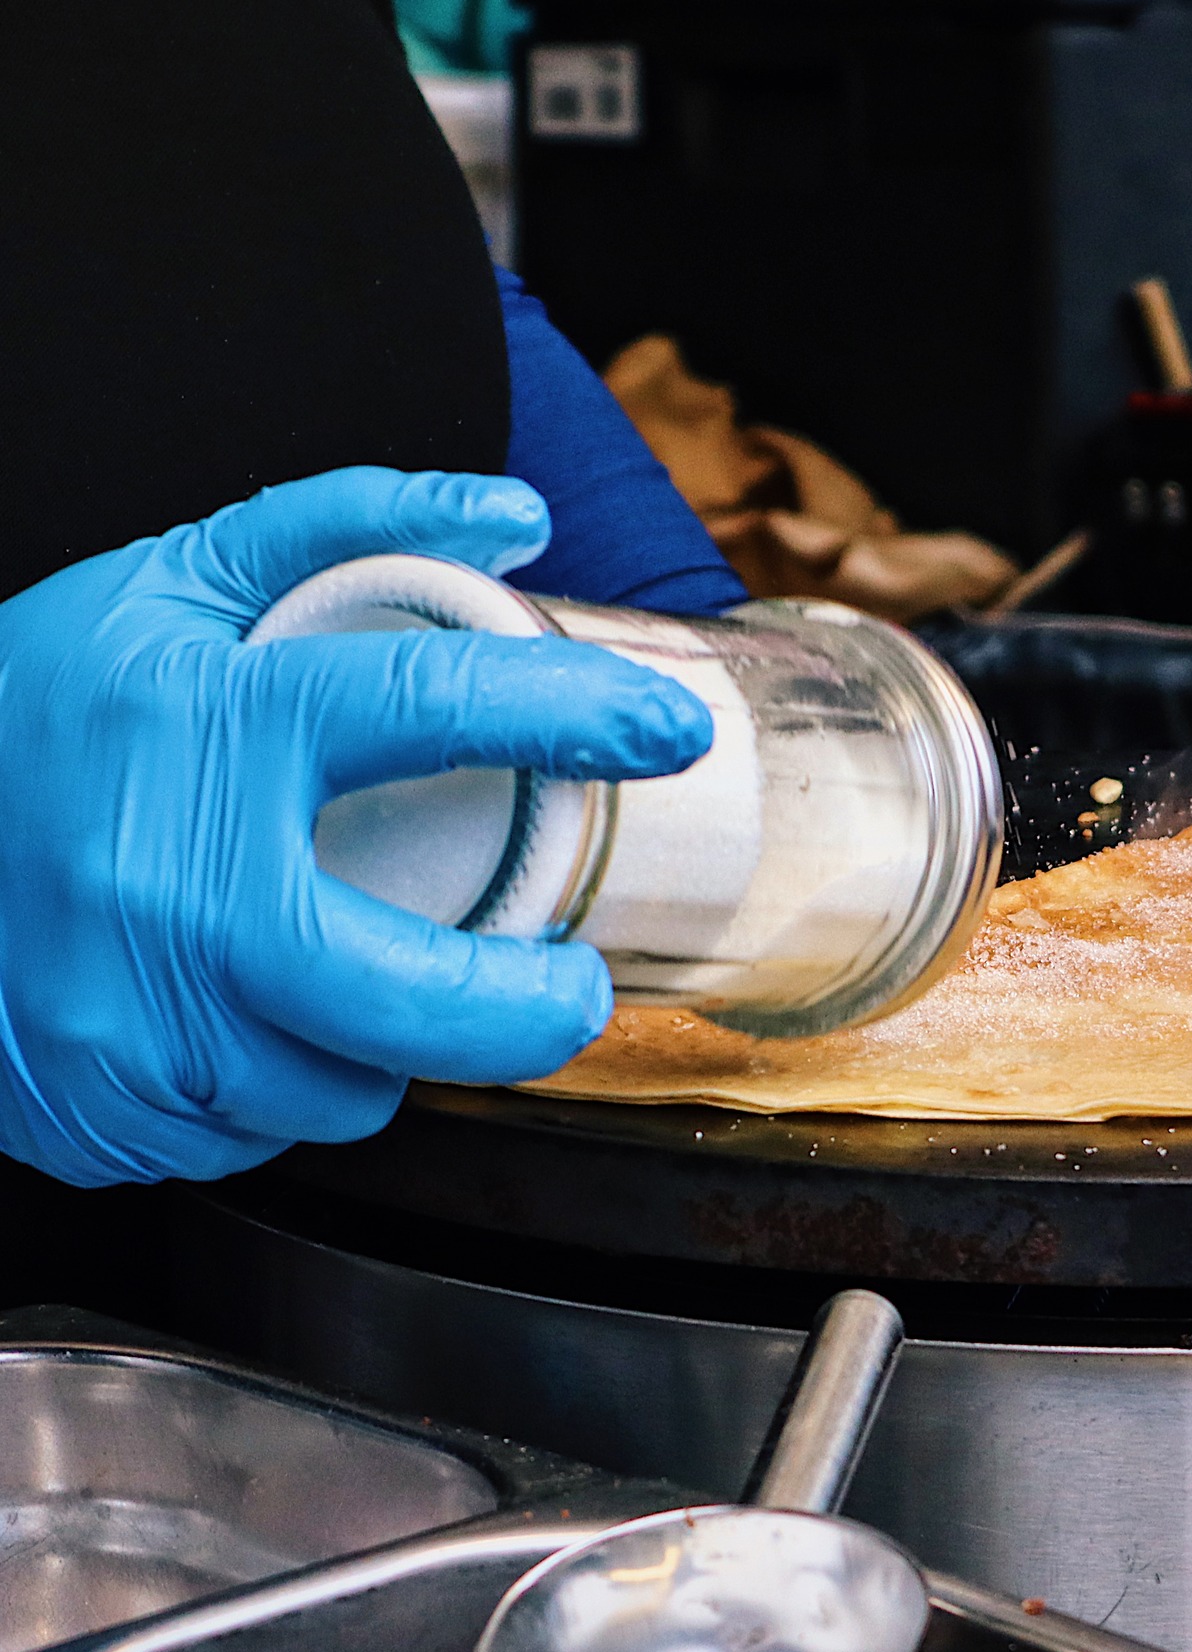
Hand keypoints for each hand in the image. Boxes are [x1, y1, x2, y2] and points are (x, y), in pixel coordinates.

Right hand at [0, 466, 710, 1186]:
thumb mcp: (169, 588)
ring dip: (377, 1041)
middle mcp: (167, 884)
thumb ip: (344, 529)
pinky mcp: (100, 1111)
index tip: (667, 734)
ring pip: (350, 1086)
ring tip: (327, 966)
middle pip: (424, 1000)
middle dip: (535, 1007)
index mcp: (201, 728)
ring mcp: (125, 1018)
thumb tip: (514, 517)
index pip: (423, 707)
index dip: (569, 717)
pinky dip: (275, 1085)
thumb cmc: (22, 712)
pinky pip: (259, 1134)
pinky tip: (232, 1018)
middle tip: (569, 979)